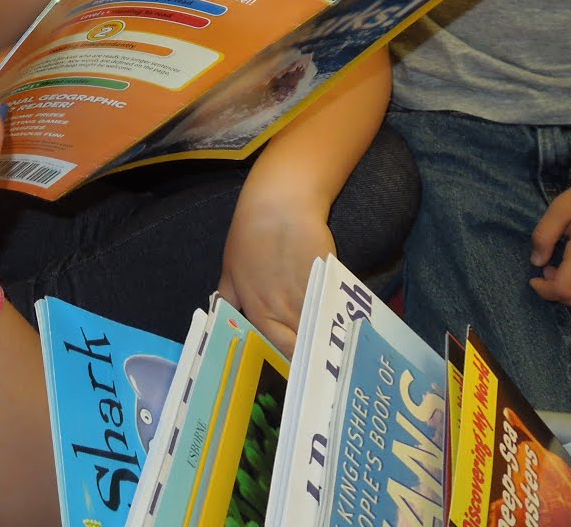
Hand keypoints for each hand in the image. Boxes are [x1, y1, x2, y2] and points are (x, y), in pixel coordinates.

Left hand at [216, 188, 334, 356]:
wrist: (280, 205)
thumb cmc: (250, 234)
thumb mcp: (230, 268)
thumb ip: (230, 297)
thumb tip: (225, 316)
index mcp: (258, 312)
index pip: (275, 351)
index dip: (285, 359)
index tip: (293, 364)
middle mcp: (283, 312)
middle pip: (301, 348)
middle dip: (308, 357)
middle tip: (316, 362)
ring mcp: (309, 298)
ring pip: (320, 333)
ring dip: (326, 342)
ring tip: (334, 352)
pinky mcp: (329, 283)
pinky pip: (335, 310)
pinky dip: (339, 320)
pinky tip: (345, 326)